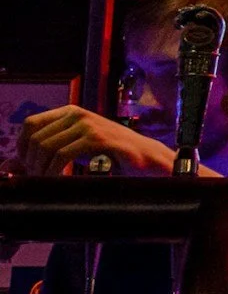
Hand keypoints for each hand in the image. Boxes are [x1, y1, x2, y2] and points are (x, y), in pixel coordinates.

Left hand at [21, 106, 174, 175]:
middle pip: (36, 138)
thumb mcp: (75, 150)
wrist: (147, 158)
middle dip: (32, 163)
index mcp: (70, 112)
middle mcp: (78, 114)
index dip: (22, 147)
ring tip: (48, 181)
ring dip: (42, 169)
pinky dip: (55, 171)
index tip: (28, 166)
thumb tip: (7, 167)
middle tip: (39, 179)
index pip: (30, 124)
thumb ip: (45, 155)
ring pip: (47, 146)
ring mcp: (88, 124)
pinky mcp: (98, 138)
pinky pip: (63, 155)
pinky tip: (59, 180)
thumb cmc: (111, 155)